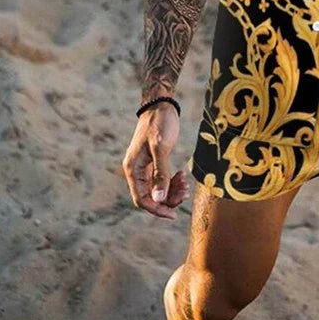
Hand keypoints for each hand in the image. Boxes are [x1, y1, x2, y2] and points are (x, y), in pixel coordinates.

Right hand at [122, 100, 188, 218]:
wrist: (161, 105)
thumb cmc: (160, 123)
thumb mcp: (161, 147)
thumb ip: (160, 174)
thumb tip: (158, 200)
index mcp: (132, 169)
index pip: (141, 199)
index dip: (157, 209)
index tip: (174, 214)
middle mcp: (136, 170)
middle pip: (151, 197)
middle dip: (168, 198)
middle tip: (185, 191)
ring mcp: (145, 167)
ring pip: (158, 190)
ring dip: (172, 190)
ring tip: (186, 182)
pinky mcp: (154, 162)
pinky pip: (162, 180)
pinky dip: (172, 181)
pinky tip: (183, 175)